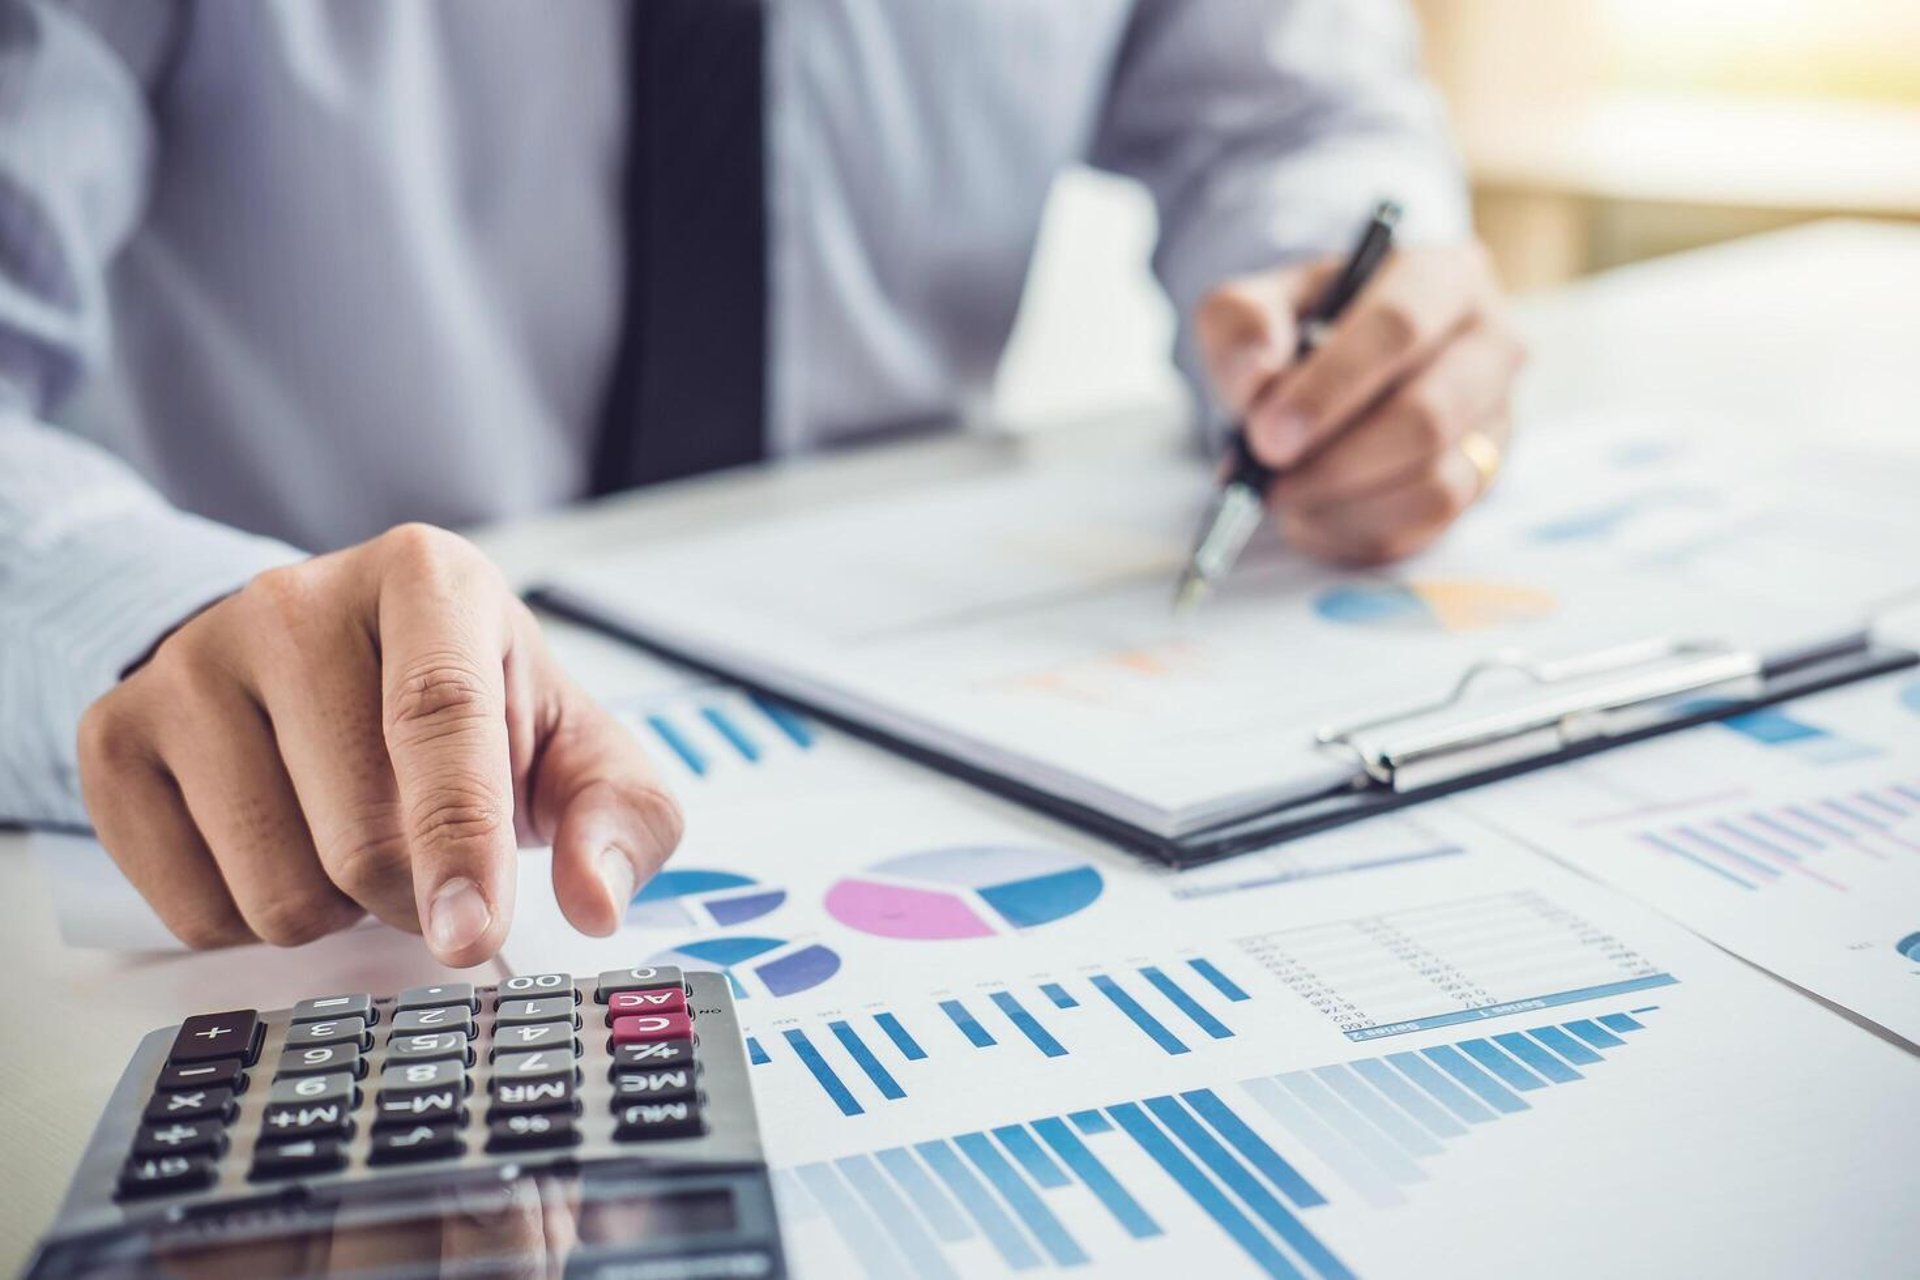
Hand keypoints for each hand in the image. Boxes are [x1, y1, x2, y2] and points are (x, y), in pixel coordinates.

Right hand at [76, 524, 681, 962]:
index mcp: (426, 576)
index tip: (472, 935)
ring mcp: (189, 662)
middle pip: (358, 833)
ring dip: (336, 910)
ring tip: (353, 834)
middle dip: (414, 894)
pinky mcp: (116, 732)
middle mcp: (293, 600)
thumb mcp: (573, 746)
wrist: (337, 665)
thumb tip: (597, 900)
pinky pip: (190, 907)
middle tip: (431, 858)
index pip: (438, 713)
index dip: (460, 839)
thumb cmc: (477, 708)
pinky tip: (281, 846)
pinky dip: (252, 918)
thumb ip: (621, 819)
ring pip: (273, 888)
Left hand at [1196, 243, 1523, 563]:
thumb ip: (1242, 326)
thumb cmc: (1301, 330)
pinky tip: (1312, 516)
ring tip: (1282, 497)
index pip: (1400, 326)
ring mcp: (1494, 418)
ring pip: (1433, 482)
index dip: (1331, 386)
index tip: (1268, 434)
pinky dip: (1358, 531)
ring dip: (1344, 504)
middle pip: (1427, 417)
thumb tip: (1255, 381)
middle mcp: (1490, 344)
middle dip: (1336, 461)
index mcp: (1442, 277)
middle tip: (1267, 481)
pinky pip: (1426, 524)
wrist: (1331, 369)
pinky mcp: (1481, 478)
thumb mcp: (1255, 305)